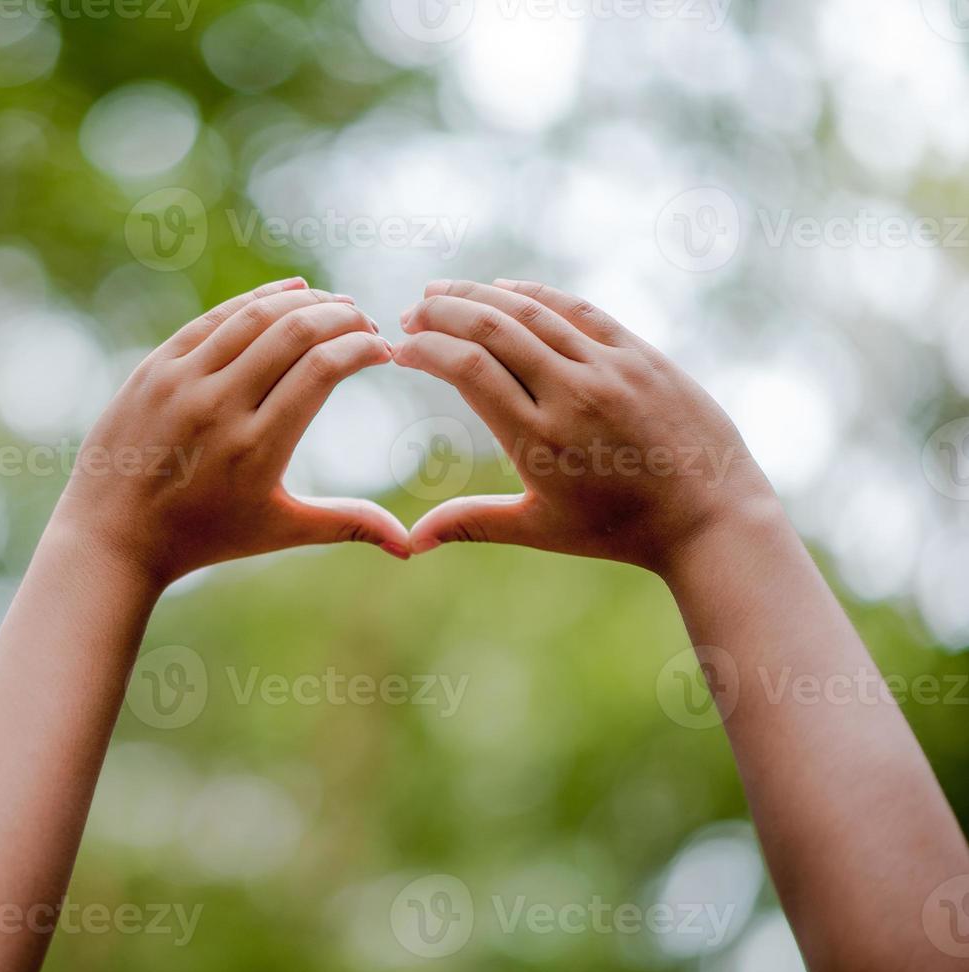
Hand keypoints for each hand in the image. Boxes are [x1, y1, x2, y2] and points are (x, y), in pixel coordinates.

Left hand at [54, 277, 408, 586]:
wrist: (113, 534)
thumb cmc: (204, 537)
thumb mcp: (277, 530)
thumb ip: (346, 524)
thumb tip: (411, 545)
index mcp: (256, 448)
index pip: (322, 369)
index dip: (361, 347)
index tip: (382, 349)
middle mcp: (218, 408)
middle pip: (293, 332)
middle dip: (341, 317)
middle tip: (366, 321)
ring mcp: (180, 383)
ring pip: (253, 317)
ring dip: (303, 301)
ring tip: (334, 304)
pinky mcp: (154, 369)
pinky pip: (212, 320)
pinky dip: (255, 302)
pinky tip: (288, 294)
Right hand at [394, 278, 778, 571]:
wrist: (711, 516)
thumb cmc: (619, 529)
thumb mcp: (541, 528)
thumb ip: (471, 523)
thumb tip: (410, 542)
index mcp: (539, 440)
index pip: (467, 369)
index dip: (425, 349)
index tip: (400, 351)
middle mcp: (572, 395)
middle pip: (491, 329)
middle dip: (440, 314)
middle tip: (409, 315)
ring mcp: (610, 369)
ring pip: (531, 311)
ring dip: (477, 294)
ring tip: (440, 293)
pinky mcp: (640, 354)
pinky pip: (579, 310)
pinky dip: (535, 295)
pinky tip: (503, 289)